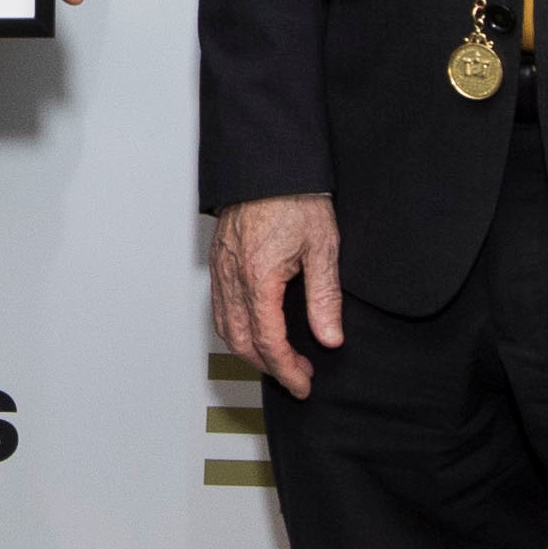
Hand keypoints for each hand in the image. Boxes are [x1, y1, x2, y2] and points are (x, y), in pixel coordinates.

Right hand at [212, 191, 343, 395]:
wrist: (269, 164)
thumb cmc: (295, 198)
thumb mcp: (322, 248)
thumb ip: (324, 298)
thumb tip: (329, 338)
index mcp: (258, 277)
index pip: (268, 341)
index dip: (286, 370)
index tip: (302, 384)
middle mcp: (232, 277)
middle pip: (241, 342)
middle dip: (269, 367)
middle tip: (296, 377)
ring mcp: (220, 270)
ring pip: (225, 328)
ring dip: (250, 351)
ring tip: (279, 358)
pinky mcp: (218, 262)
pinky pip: (220, 308)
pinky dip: (236, 330)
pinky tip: (256, 329)